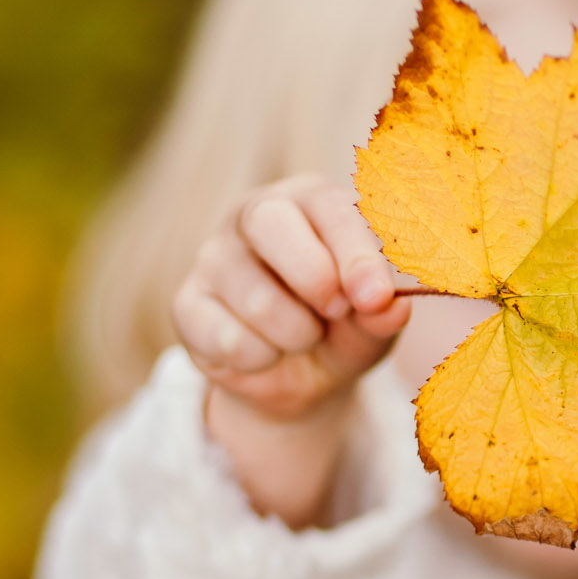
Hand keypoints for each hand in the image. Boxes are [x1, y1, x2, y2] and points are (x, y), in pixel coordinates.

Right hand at [172, 176, 408, 526]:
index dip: (355, 252)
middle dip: (314, 278)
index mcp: (310, 201)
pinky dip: (260, 360)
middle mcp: (255, 215)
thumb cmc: (344, 328)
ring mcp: (214, 256)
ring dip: (296, 335)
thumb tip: (390, 306)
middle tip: (337, 312)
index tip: (377, 297)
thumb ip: (383, 312)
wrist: (299, 377)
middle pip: (269, 221)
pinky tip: (266, 354)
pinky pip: (225, 338)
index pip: (328, 207)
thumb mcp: (373, 321)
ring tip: (305, 338)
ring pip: (254, 296)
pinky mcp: (187, 304)